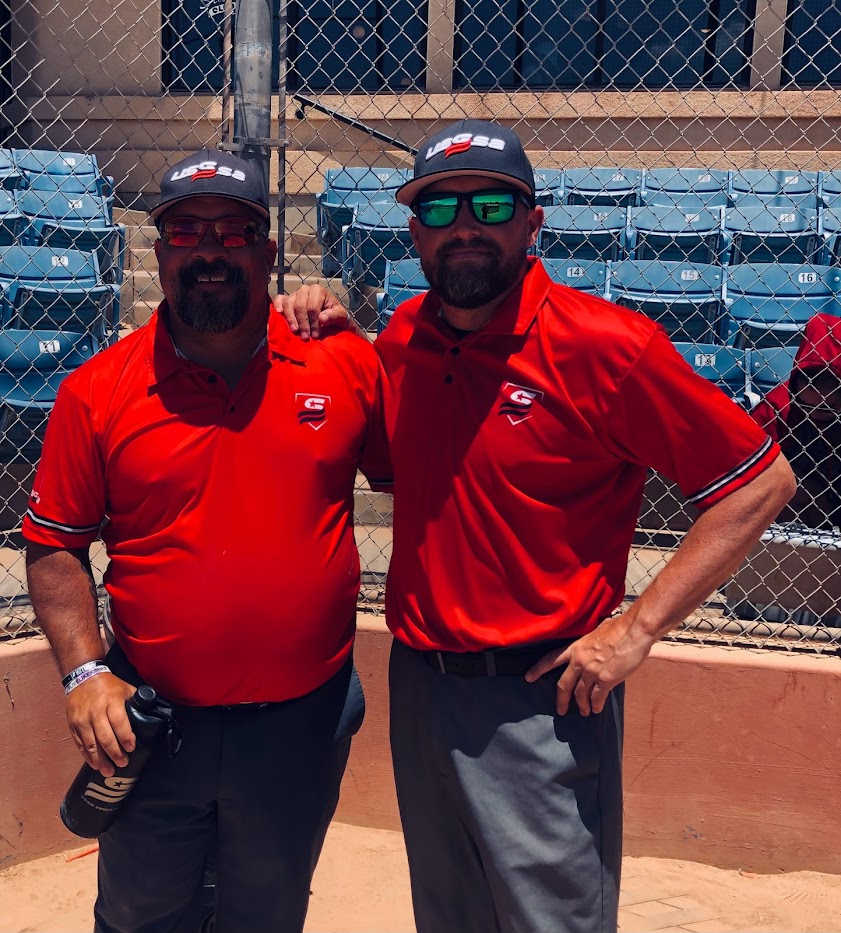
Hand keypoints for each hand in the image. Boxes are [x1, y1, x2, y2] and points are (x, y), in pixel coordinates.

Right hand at [66, 673, 136, 775]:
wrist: (82, 677)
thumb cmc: (109, 685)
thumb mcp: (126, 688)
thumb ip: (137, 701)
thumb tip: (153, 713)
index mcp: (111, 701)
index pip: (119, 722)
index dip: (126, 737)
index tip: (132, 748)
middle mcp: (96, 711)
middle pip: (105, 737)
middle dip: (114, 753)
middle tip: (123, 763)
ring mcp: (82, 720)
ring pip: (91, 744)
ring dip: (100, 760)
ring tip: (109, 771)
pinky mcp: (73, 725)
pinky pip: (80, 744)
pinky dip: (88, 756)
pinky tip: (95, 764)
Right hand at [274, 286, 349, 340]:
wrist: (332, 317)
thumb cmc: (336, 316)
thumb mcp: (341, 317)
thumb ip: (334, 316)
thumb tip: (322, 318)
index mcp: (318, 291)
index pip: (312, 307)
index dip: (313, 322)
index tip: (315, 335)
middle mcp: (305, 289)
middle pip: (299, 306)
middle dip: (302, 323)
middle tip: (305, 337)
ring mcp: (295, 294)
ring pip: (288, 304)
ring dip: (291, 319)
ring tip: (295, 331)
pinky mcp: (287, 299)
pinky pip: (279, 299)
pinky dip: (277, 305)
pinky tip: (279, 313)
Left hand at [525, 614, 655, 715]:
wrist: (634, 631)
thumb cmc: (619, 628)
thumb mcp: (596, 632)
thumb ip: (589, 643)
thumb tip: (592, 646)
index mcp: (576, 647)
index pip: (551, 659)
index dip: (538, 669)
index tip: (528, 677)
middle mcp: (580, 660)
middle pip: (563, 684)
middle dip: (561, 700)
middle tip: (560, 710)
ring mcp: (592, 671)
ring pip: (580, 694)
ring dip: (582, 705)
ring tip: (584, 711)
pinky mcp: (606, 679)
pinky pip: (598, 697)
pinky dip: (596, 705)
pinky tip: (597, 709)